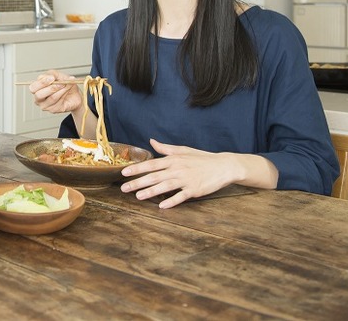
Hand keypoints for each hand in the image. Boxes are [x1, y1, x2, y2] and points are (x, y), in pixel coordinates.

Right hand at [30, 70, 83, 114]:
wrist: (74, 95)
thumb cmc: (64, 85)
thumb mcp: (59, 76)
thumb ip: (53, 74)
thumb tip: (51, 76)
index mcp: (36, 89)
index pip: (33, 87)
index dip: (42, 82)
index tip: (52, 78)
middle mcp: (38, 98)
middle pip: (39, 95)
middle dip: (51, 88)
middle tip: (61, 84)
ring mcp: (45, 105)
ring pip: (51, 98)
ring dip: (61, 90)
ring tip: (67, 85)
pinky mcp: (53, 110)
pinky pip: (58, 103)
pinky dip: (64, 95)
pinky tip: (67, 92)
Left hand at [119, 139, 243, 208]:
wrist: (223, 166)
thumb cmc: (202, 158)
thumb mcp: (183, 150)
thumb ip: (165, 148)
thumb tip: (151, 141)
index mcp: (173, 160)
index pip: (151, 164)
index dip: (137, 169)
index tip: (124, 173)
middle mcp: (177, 169)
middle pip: (154, 176)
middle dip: (137, 182)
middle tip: (124, 188)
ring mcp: (186, 180)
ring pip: (164, 187)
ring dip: (150, 192)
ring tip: (138, 196)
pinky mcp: (195, 190)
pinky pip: (181, 196)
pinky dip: (172, 201)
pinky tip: (162, 206)